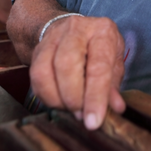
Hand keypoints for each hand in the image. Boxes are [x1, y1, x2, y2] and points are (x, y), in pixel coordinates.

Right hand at [30, 15, 125, 129]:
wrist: (73, 30)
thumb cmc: (99, 48)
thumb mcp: (114, 61)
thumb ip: (113, 84)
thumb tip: (116, 108)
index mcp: (102, 31)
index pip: (98, 66)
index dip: (95, 96)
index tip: (93, 121)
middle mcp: (77, 29)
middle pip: (67, 64)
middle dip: (72, 97)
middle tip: (81, 114)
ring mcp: (54, 37)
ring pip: (44, 71)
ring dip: (56, 99)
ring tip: (70, 108)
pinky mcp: (38, 49)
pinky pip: (34, 77)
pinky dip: (46, 96)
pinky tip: (58, 101)